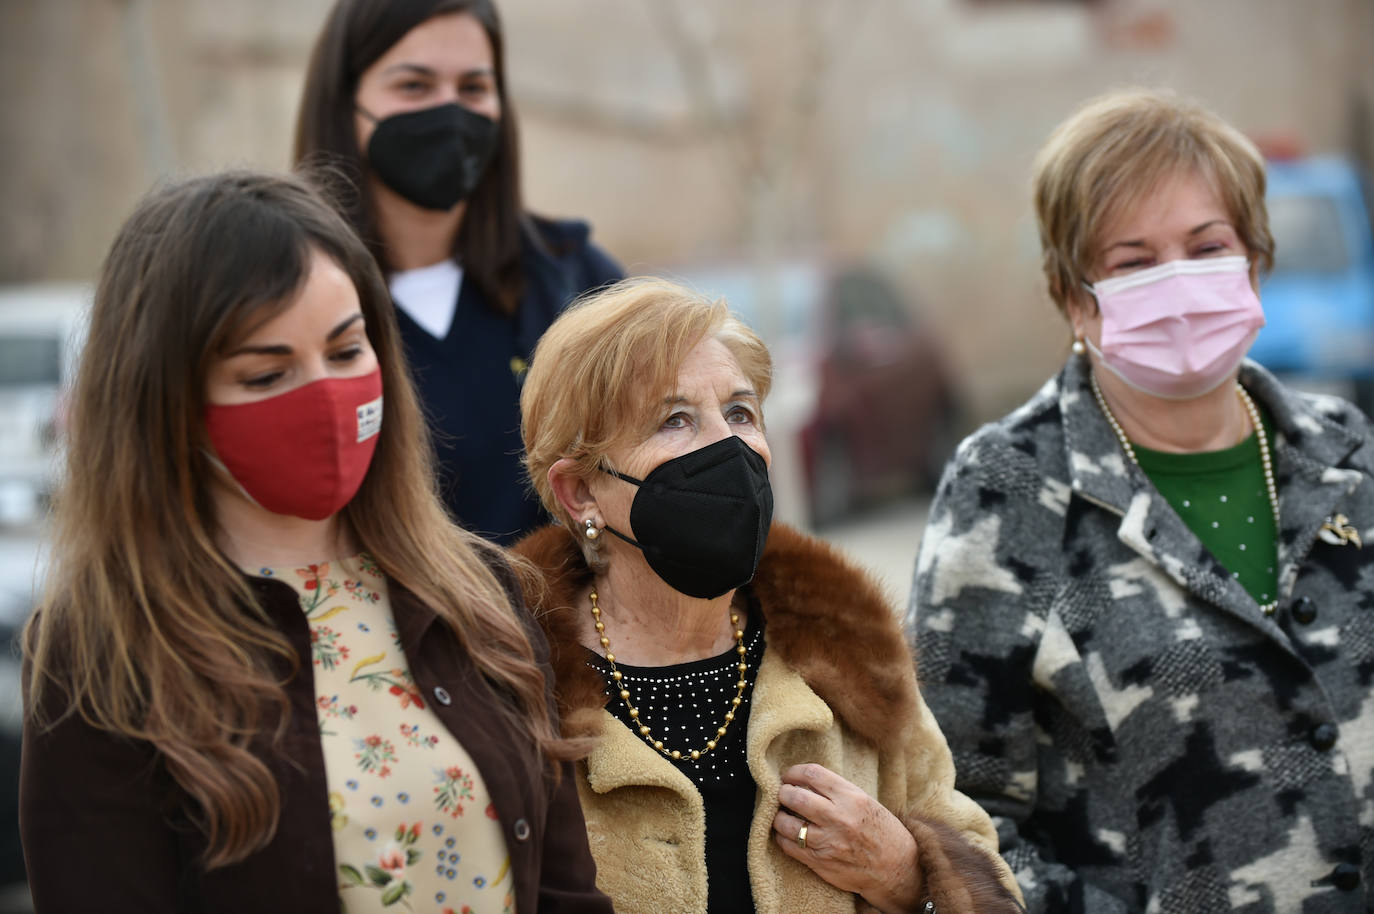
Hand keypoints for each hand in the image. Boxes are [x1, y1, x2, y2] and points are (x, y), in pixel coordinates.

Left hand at [772, 763, 921, 913]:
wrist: (896, 868)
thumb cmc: (880, 830)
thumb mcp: (864, 801)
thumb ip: (836, 791)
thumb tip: (802, 780)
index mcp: (851, 797)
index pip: (812, 774)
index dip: (794, 772)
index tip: (789, 776)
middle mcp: (838, 818)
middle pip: (794, 797)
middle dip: (783, 793)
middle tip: (783, 794)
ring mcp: (827, 842)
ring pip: (786, 823)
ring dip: (778, 817)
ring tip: (782, 814)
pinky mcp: (820, 862)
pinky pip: (788, 846)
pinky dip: (782, 837)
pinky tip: (787, 834)